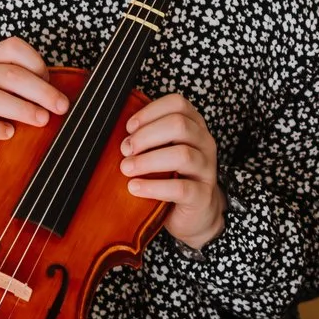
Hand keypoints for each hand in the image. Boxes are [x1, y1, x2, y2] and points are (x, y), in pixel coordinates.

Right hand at [0, 36, 67, 190]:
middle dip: (39, 90)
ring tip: (42, 120)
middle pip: (7, 75)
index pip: (12, 48)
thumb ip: (26, 86)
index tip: (55, 82)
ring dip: (20, 108)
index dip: (36, 63)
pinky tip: (9, 133)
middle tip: (61, 106)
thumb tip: (65, 96)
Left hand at [120, 92, 225, 247]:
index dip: (150, 112)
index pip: (178, 105)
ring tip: (126, 168)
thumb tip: (111, 130)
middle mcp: (204, 144)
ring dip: (148, 160)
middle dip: (146, 136)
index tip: (129, 127)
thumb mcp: (160, 151)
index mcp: (194, 126)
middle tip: (125, 150)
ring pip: (182, 155)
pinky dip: (154, 187)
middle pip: (179, 125)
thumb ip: (145, 138)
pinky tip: (134, 188)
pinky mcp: (202, 196)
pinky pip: (180, 188)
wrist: (194, 214)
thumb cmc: (171, 177)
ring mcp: (206, 170)